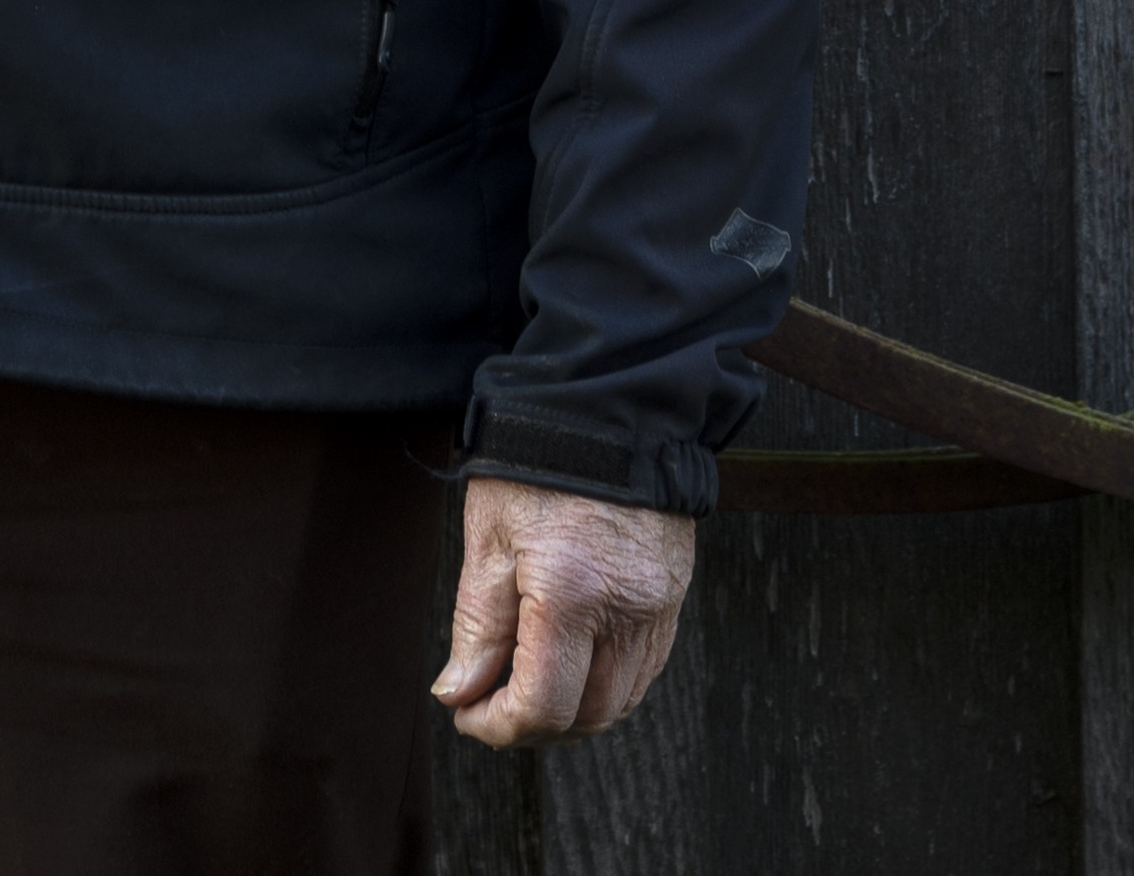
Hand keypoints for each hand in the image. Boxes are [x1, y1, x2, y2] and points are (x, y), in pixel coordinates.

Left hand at [433, 475, 696, 745]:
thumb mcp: (489, 536)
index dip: (499, 726)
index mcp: (572, 592)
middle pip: (587, 715)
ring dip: (572, 712)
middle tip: (488, 706)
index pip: (544, 704)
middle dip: (533, 726)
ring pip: (621, 700)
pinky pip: (644, 668)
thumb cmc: (540, 461)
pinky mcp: (674, 596)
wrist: (608, 407)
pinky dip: (605, 684)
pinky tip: (570, 664)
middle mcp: (626, 609)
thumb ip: (476, 624)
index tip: (466, 713)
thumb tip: (459, 691)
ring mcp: (659, 606)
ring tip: (525, 688)